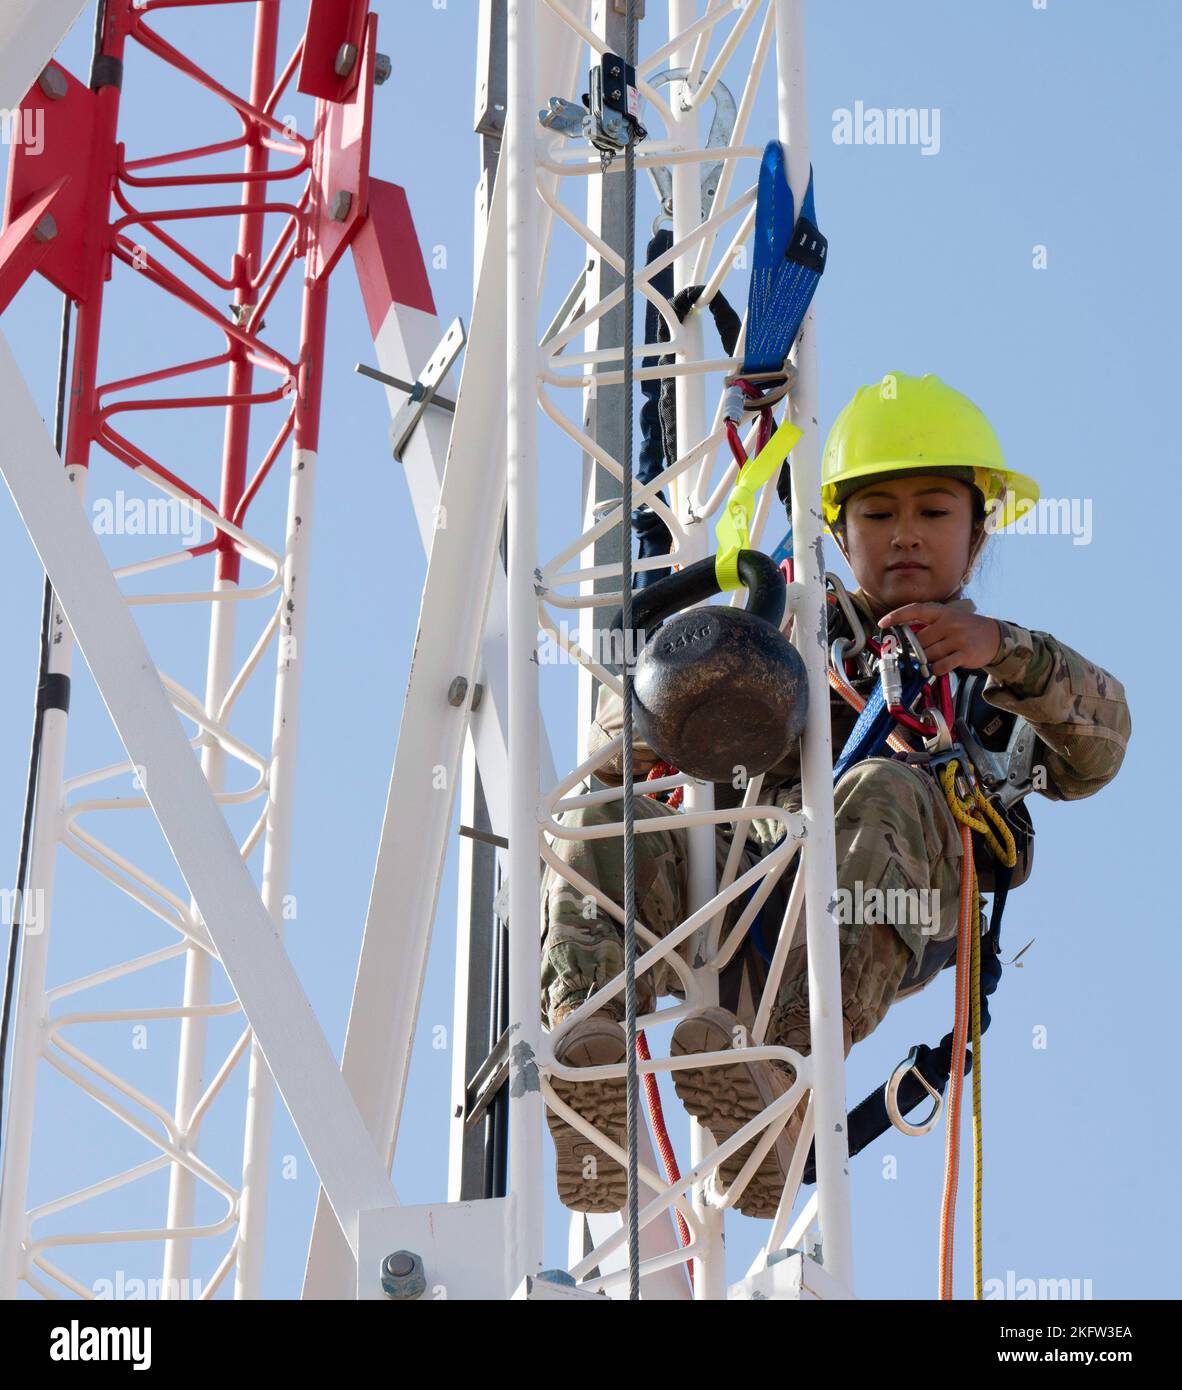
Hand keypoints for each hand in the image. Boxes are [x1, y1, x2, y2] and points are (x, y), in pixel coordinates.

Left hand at [877, 603, 1001, 677]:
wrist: (994, 636)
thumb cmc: (964, 628)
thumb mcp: (948, 619)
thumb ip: (927, 626)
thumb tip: (902, 641)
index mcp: (941, 612)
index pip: (915, 610)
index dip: (896, 617)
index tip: (882, 624)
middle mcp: (949, 623)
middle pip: (919, 641)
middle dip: (915, 650)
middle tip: (917, 654)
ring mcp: (958, 638)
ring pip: (928, 655)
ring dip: (926, 661)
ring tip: (935, 658)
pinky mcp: (965, 654)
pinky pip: (941, 666)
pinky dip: (937, 669)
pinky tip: (941, 666)